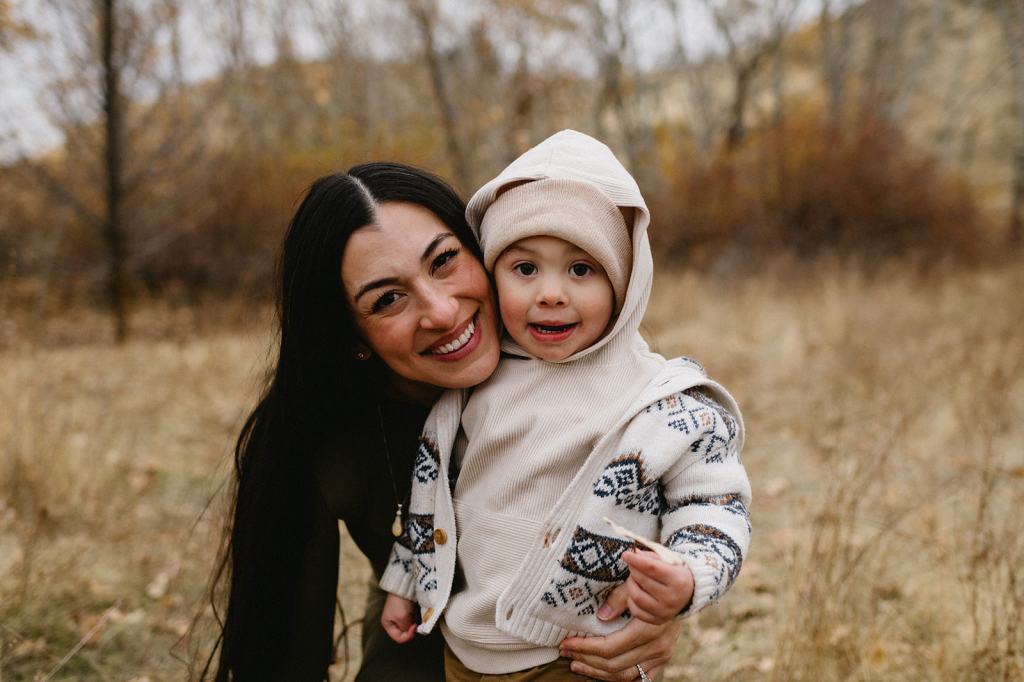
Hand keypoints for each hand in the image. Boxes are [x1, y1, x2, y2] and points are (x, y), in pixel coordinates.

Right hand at [380, 593, 416, 643]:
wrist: (403, 587)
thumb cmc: (399, 602)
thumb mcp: (402, 617)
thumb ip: (406, 628)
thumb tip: (411, 633)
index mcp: (388, 625)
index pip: (398, 638)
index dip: (407, 636)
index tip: (414, 627)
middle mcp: (392, 622)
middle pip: (404, 633)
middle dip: (410, 629)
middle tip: (415, 623)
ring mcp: (399, 617)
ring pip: (408, 627)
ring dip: (413, 624)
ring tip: (414, 617)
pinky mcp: (405, 612)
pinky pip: (411, 621)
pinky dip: (414, 619)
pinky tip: (416, 615)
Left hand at [559, 581, 684, 680]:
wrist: (685, 590)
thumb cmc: (655, 583)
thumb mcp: (636, 583)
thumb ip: (619, 598)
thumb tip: (600, 617)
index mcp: (649, 628)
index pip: (610, 647)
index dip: (585, 647)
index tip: (565, 643)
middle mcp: (657, 647)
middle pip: (614, 664)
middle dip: (586, 659)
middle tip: (566, 652)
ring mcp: (662, 656)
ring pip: (624, 676)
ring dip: (597, 672)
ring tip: (577, 665)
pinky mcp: (662, 660)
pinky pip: (638, 678)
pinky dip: (617, 678)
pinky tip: (600, 673)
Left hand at [620, 548, 694, 623]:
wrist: (689, 593)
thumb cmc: (675, 573)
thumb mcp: (668, 561)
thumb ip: (650, 557)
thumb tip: (633, 553)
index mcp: (678, 580)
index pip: (651, 568)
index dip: (636, 560)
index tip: (625, 554)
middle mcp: (673, 598)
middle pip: (642, 581)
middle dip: (633, 570)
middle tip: (633, 564)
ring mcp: (665, 612)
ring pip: (636, 596)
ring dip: (631, 583)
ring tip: (634, 578)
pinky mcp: (658, 620)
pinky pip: (635, 610)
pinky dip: (631, 599)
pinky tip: (637, 591)